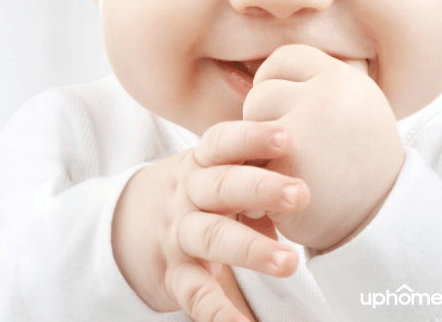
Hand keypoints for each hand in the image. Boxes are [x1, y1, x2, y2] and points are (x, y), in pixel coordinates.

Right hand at [112, 120, 309, 321]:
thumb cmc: (194, 193)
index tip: (286, 137)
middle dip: (260, 188)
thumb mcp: (211, 170)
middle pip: (220, 186)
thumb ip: (250, 165)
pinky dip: (218, 313)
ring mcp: (179, 235)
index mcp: (199, 165)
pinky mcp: (175, 275)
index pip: (220, 143)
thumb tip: (316, 159)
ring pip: (211, 236)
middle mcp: (187, 196)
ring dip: (249, 248)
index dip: (250, 137)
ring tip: (289, 262)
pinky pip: (196, 293)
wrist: (125, 224)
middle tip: (300, 194)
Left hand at [243, 44, 404, 250]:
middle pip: (261, 92)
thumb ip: (312, 86)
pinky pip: (245, 161)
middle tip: (293, 150)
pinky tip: (281, 194)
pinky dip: (255, 179)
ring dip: (256, 150)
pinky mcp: (285, 164)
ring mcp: (306, 129)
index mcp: (345, 79)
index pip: (285, 57)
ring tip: (289, 170)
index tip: (284, 109)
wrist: (381, 223)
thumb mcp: (351, 109)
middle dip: (265, 122)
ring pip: (248, 126)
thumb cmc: (357, 164)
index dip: (275, 82)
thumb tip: (249, 70)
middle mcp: (329, 97)